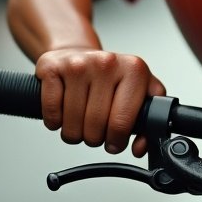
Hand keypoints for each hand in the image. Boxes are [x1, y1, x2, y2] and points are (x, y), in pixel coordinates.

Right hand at [35, 48, 165, 156]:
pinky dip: (55, 121)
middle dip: (94, 138)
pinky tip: (63, 114)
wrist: (77, 53)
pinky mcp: (52, 68)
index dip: (116, 141)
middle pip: (96, 125)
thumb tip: (140, 148)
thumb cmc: (109, 76)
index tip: (114, 143)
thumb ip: (149, 120)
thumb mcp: (140, 90)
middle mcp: (107, 63)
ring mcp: (79, 64)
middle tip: (96, 133)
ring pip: (72, 122)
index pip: (122, 121)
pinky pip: (51, 111)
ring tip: (80, 124)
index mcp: (134, 69)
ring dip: (74, 133)